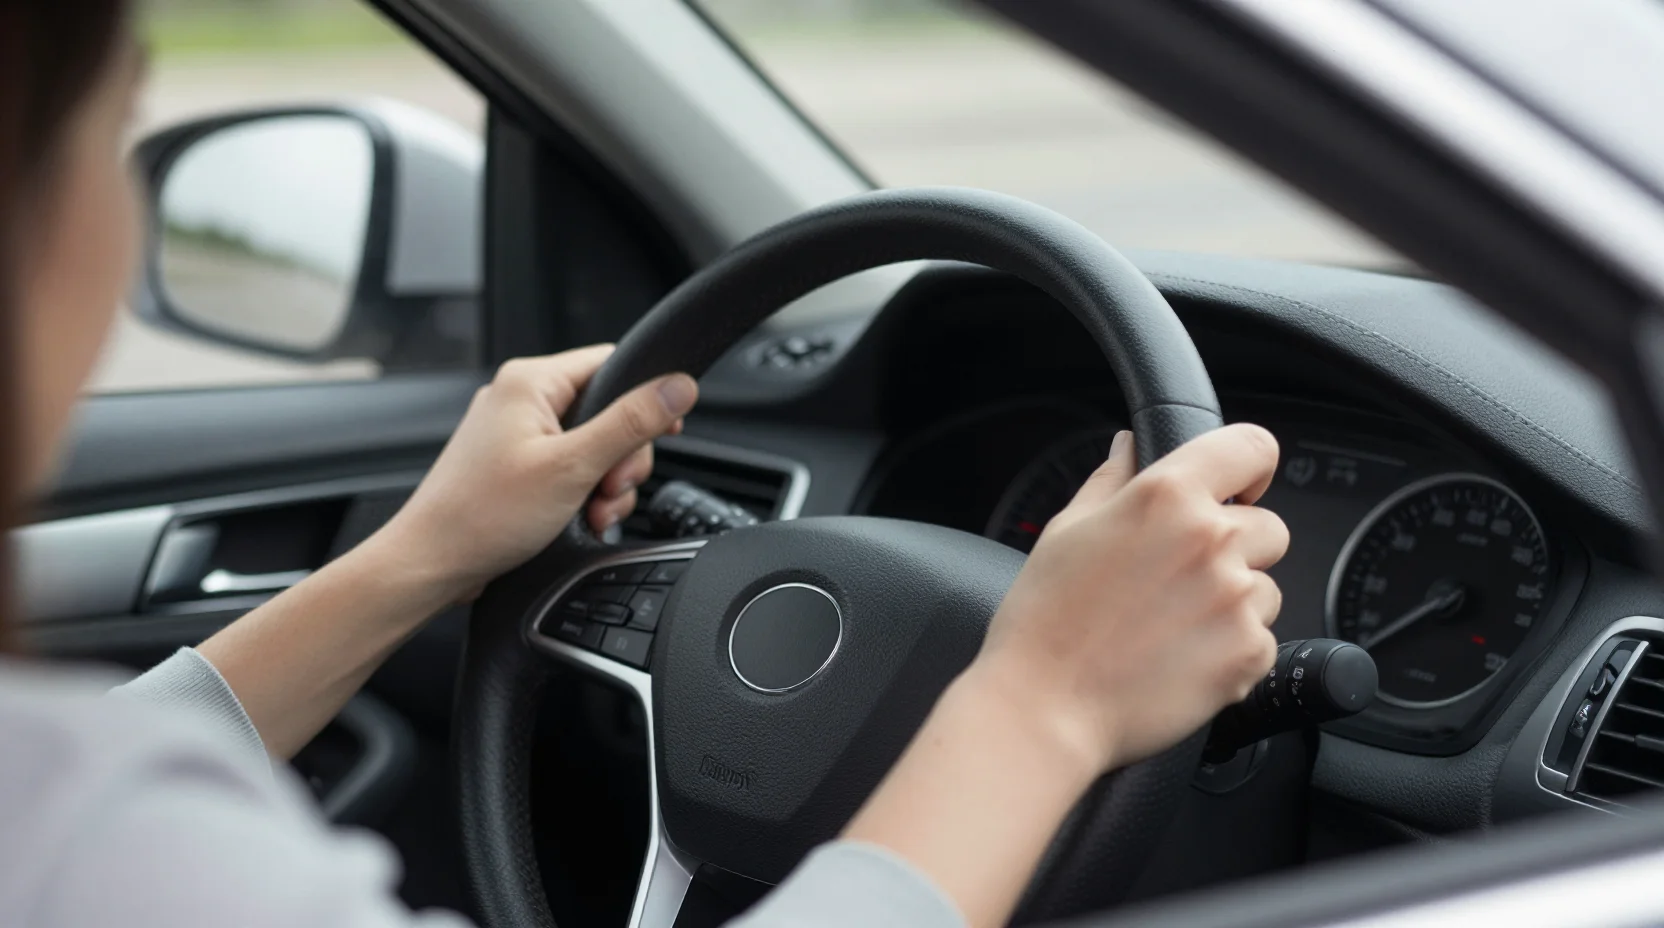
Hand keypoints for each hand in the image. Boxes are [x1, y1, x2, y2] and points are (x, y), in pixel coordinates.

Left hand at [373, 345, 698, 600]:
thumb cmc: (483, 516)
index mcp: (530, 381)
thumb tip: (678, 387)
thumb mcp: (573, 467)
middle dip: (622, 457)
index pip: (612, 363)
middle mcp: (520, 399)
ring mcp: (516, 433)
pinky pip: (569, 466)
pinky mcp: (516, 464)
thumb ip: (631, 424)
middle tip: (610, 489)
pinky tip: (579, 519)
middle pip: (608, 410)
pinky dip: (583, 493)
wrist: (432, 564)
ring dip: (605, 483)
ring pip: (593, 444)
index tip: (665, 432)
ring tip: (592, 513)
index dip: (646, 397)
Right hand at [970, 424, 1288, 774]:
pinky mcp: (1249, 653)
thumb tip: (1130, 447)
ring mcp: (1236, 599)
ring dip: (1233, 602)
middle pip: (1268, 527)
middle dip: (1236, 547)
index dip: (1251, 467)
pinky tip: (1179, 658)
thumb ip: (1111, 480)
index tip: (1239, 489)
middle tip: (1179, 578)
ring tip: (1171, 626)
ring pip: (1265, 587)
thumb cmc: (1045, 620)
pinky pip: (1260, 638)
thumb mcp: (1067, 531)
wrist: (1046, 708)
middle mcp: (1211, 540)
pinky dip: (1230, 649)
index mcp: (1167, 496)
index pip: (1252, 448)